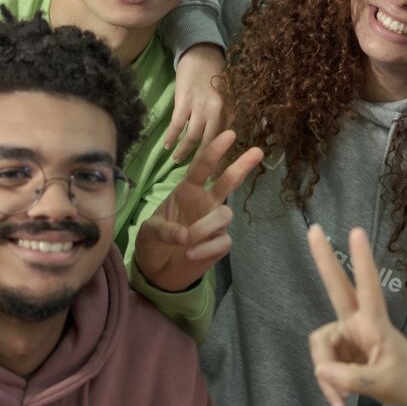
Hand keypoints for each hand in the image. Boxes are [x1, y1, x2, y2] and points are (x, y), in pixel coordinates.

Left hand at [133, 130, 262, 292]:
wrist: (157, 270)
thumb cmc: (153, 242)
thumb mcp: (149, 231)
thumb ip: (164, 229)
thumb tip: (185, 235)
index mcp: (187, 191)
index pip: (202, 167)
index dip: (214, 151)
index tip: (229, 135)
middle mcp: (205, 203)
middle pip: (227, 182)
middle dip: (241, 166)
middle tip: (257, 152)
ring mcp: (214, 224)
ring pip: (224, 215)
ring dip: (205, 227)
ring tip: (186, 241)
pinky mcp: (220, 244)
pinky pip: (222, 241)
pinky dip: (206, 248)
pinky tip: (190, 254)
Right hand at [164, 44, 229, 161]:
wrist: (201, 54)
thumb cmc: (214, 76)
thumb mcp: (225, 97)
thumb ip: (225, 116)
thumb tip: (225, 137)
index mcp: (228, 111)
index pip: (224, 140)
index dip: (220, 157)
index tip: (216, 172)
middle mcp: (217, 111)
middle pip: (209, 142)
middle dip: (202, 160)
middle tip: (195, 174)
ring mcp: (200, 106)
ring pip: (192, 137)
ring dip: (183, 151)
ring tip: (177, 161)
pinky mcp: (184, 101)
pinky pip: (176, 124)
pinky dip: (171, 137)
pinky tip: (166, 146)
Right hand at [307, 225, 406, 405]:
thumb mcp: (384, 384)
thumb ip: (353, 379)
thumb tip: (321, 370)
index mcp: (374, 323)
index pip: (367, 287)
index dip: (361, 262)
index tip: (357, 232)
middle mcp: (357, 321)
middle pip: (337, 286)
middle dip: (324, 259)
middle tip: (314, 228)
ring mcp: (347, 333)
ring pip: (320, 348)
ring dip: (325, 377)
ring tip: (340, 403)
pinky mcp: (340, 348)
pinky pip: (323, 366)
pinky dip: (328, 386)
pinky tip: (340, 403)